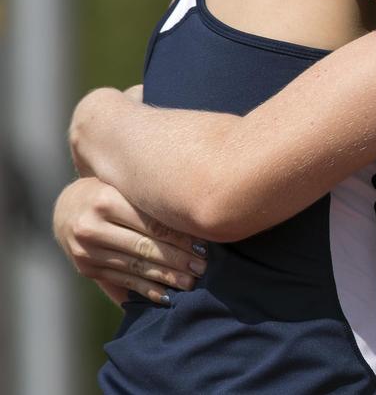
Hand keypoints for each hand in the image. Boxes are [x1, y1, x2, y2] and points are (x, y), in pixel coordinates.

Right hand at [53, 177, 205, 305]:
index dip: (180, 236)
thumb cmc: (110, 191)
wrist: (65, 208)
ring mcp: (87, 251)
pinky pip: (122, 281)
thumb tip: (195, 214)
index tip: (204, 246)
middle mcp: (92, 227)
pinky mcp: (87, 269)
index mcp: (106, 201)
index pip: (151, 223)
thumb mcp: (125, 186)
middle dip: (177, 260)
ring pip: (135, 267)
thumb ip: (150, 199)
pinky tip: (167, 296)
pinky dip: (146, 289)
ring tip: (190, 282)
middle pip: (144, 247)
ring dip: (166, 277)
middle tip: (202, 267)